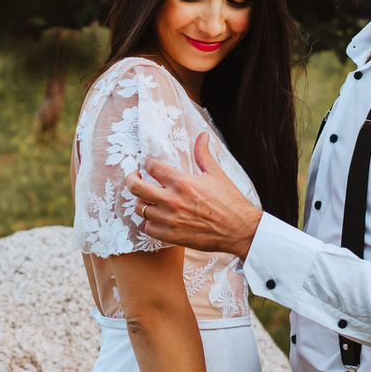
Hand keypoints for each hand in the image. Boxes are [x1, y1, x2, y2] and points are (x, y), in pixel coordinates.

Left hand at [126, 133, 262, 258]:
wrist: (238, 230)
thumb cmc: (229, 201)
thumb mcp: (216, 174)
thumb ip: (203, 154)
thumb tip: (202, 135)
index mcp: (182, 182)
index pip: (152, 166)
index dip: (150, 164)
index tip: (152, 166)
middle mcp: (171, 200)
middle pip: (135, 187)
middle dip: (131, 180)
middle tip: (135, 178)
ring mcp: (169, 219)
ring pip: (139, 208)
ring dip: (142, 202)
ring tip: (149, 199)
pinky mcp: (171, 236)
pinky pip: (148, 228)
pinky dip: (150, 222)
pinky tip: (157, 218)